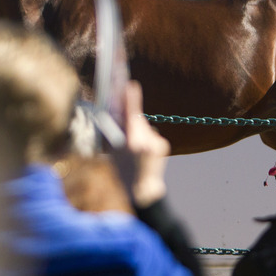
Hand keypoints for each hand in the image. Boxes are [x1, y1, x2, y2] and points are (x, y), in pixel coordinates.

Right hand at [112, 81, 169, 207]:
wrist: (142, 191)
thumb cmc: (123, 172)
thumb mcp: (113, 153)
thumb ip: (113, 134)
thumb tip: (113, 113)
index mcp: (131, 143)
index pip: (131, 114)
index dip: (130, 98)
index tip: (131, 84)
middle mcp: (146, 141)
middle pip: (136, 119)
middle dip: (129, 118)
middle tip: (122, 115)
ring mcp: (156, 142)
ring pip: (143, 127)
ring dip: (136, 131)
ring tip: (133, 150)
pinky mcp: (162, 145)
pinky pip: (150, 134)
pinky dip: (145, 138)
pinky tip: (142, 152)